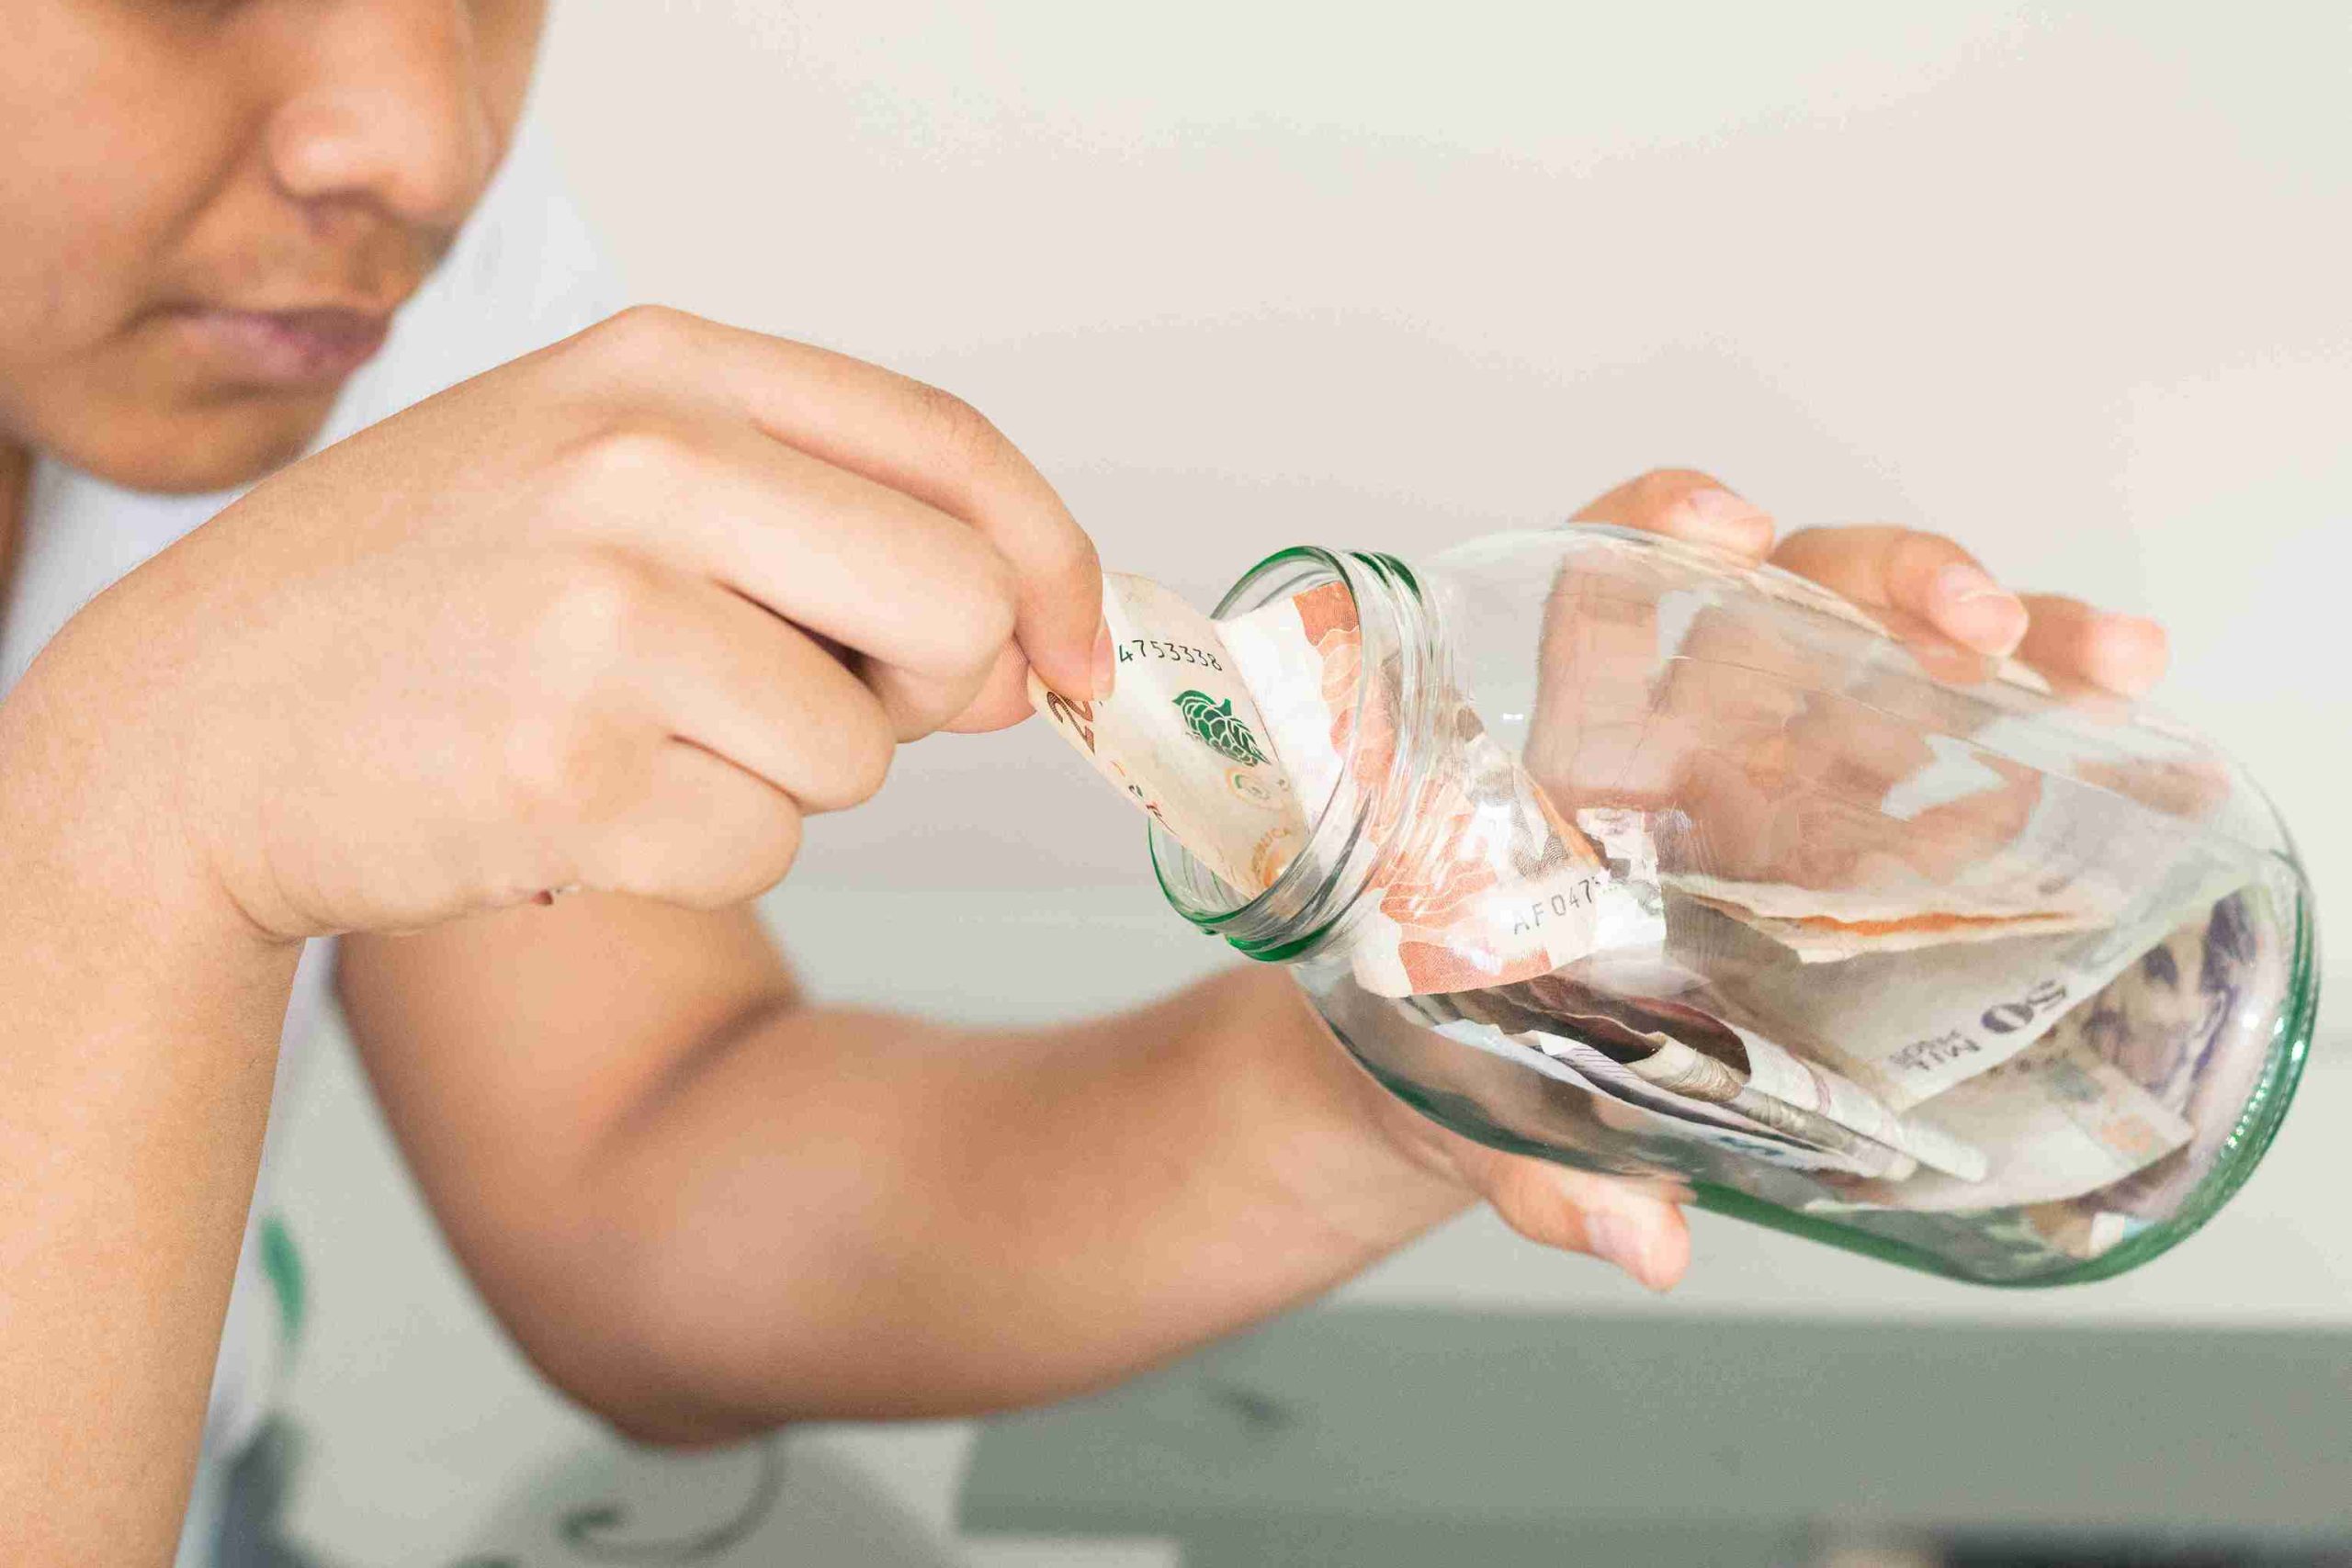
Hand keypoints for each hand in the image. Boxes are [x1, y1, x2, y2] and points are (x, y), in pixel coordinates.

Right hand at [26, 306, 1104, 939]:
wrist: (195, 724)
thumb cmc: (430, 600)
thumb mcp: (606, 481)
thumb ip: (823, 531)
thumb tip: (1024, 657)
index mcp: (659, 368)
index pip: (948, 448)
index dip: (1051, 561)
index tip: (1075, 647)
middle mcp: (636, 467)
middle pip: (953, 606)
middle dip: (938, 688)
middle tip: (835, 705)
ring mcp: (598, 621)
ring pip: (858, 755)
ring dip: (779, 776)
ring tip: (631, 735)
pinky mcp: (569, 777)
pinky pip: (762, 848)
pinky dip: (698, 850)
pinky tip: (579, 801)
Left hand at [1371, 468, 2174, 1289]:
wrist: (1433, 1080)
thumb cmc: (1423, 1043)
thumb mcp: (1468, 1096)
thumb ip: (1542, 1166)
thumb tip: (1641, 1241)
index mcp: (1554, 758)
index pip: (1598, 590)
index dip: (1655, 531)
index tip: (1726, 531)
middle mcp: (1664, 743)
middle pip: (1781, 601)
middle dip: (1886, 583)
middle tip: (1978, 620)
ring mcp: (1755, 786)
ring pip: (1883, 669)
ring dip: (2002, 646)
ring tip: (2101, 665)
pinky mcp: (1827, 850)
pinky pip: (1926, 781)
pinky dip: (2019, 760)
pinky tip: (2106, 754)